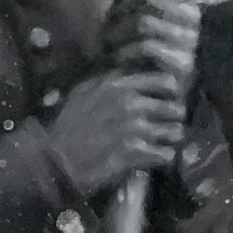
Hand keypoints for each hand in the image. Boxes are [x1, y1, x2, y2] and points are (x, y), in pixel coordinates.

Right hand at [45, 71, 187, 197]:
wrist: (58, 160)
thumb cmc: (67, 126)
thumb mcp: (81, 93)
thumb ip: (105, 80)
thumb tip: (125, 72)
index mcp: (119, 86)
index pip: (164, 81)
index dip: (171, 91)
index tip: (169, 98)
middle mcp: (132, 104)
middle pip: (174, 108)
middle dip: (172, 118)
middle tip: (166, 125)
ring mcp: (136, 129)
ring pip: (175, 131)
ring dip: (170, 138)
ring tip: (162, 143)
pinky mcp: (137, 153)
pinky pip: (166, 155)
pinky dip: (163, 158)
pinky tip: (156, 158)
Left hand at [106, 0, 199, 87]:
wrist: (148, 86)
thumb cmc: (139, 39)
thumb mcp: (134, 6)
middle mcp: (192, 15)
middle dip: (121, 8)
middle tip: (110, 21)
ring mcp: (190, 40)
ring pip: (144, 21)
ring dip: (118, 32)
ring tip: (109, 41)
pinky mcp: (183, 65)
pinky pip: (147, 47)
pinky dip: (126, 52)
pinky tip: (117, 58)